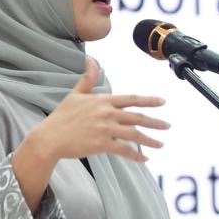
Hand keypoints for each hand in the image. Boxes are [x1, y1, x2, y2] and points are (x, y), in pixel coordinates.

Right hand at [12, 57, 168, 207]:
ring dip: (150, 140)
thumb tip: (91, 59)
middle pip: (137, 117)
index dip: (149, 100)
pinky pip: (124, 150)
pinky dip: (136, 155)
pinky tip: (145, 158)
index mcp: (103, 100)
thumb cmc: (62, 116)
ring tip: (161, 144)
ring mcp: (105, 129)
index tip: (162, 102)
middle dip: (155, 121)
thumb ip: (88, 78)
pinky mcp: (102, 144)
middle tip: (168, 125)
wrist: (50, 137)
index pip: (131, 99)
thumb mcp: (75, 94)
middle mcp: (107, 113)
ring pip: (134, 134)